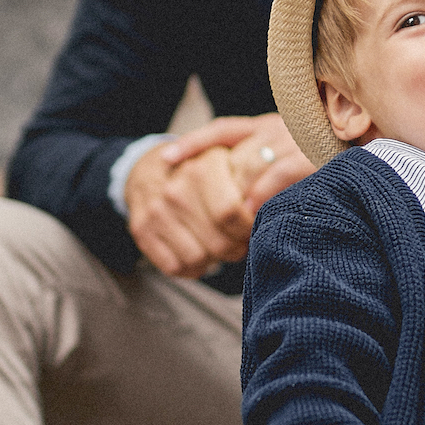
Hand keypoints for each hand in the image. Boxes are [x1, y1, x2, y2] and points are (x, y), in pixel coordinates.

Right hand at [125, 113, 311, 274]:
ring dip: (215, 260)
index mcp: (202, 168)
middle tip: (241, 242)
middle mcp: (175, 191)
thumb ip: (257, 173)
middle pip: (219, 243)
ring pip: (199, 259)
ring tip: (221, 246)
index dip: (249, 228)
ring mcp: (156, 213)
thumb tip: (283, 199)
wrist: (146, 168)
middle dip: (236, 248)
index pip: (233, 214)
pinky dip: (193, 268)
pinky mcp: (141, 231)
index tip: (255, 225)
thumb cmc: (201, 167)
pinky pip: (175, 267)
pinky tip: (201, 253)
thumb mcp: (229, 156)